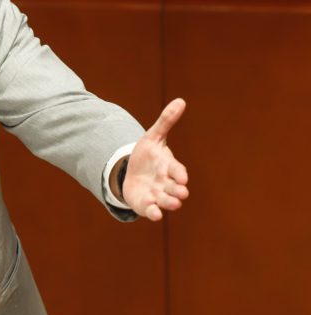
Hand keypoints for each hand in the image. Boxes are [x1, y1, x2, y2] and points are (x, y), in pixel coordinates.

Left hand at [122, 98, 189, 220]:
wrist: (132, 172)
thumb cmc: (147, 155)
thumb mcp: (153, 137)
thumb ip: (165, 121)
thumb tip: (180, 100)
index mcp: (169, 167)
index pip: (178, 170)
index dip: (180, 174)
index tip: (182, 177)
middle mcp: (166, 183)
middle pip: (175, 188)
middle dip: (178, 191)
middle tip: (180, 192)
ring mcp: (157, 195)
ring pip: (167, 202)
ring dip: (168, 203)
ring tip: (170, 203)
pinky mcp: (147, 205)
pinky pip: (152, 211)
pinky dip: (154, 213)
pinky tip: (154, 214)